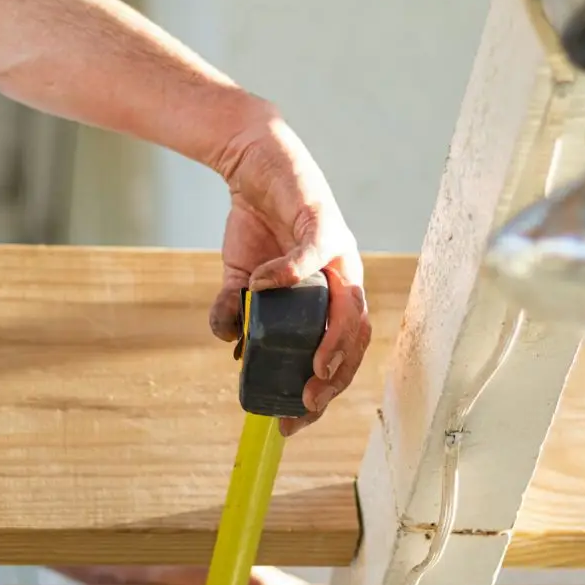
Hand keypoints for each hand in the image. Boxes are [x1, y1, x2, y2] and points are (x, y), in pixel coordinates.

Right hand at [209, 110, 371, 436]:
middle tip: (308, 402)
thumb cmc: (257, 222)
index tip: (294, 422)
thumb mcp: (241, 276)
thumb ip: (237, 310)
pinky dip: (291, 272)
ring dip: (335, 339)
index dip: (323, 391)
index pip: (340, 352)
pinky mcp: (320, 218)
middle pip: (356, 337)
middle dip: (336, 377)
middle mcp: (343, 276)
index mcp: (330, 296)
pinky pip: (314, 250)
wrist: (251, 163)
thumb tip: (228, 343)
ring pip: (351, 303)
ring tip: (312, 367)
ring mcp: (336, 249)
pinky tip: (265, 287)